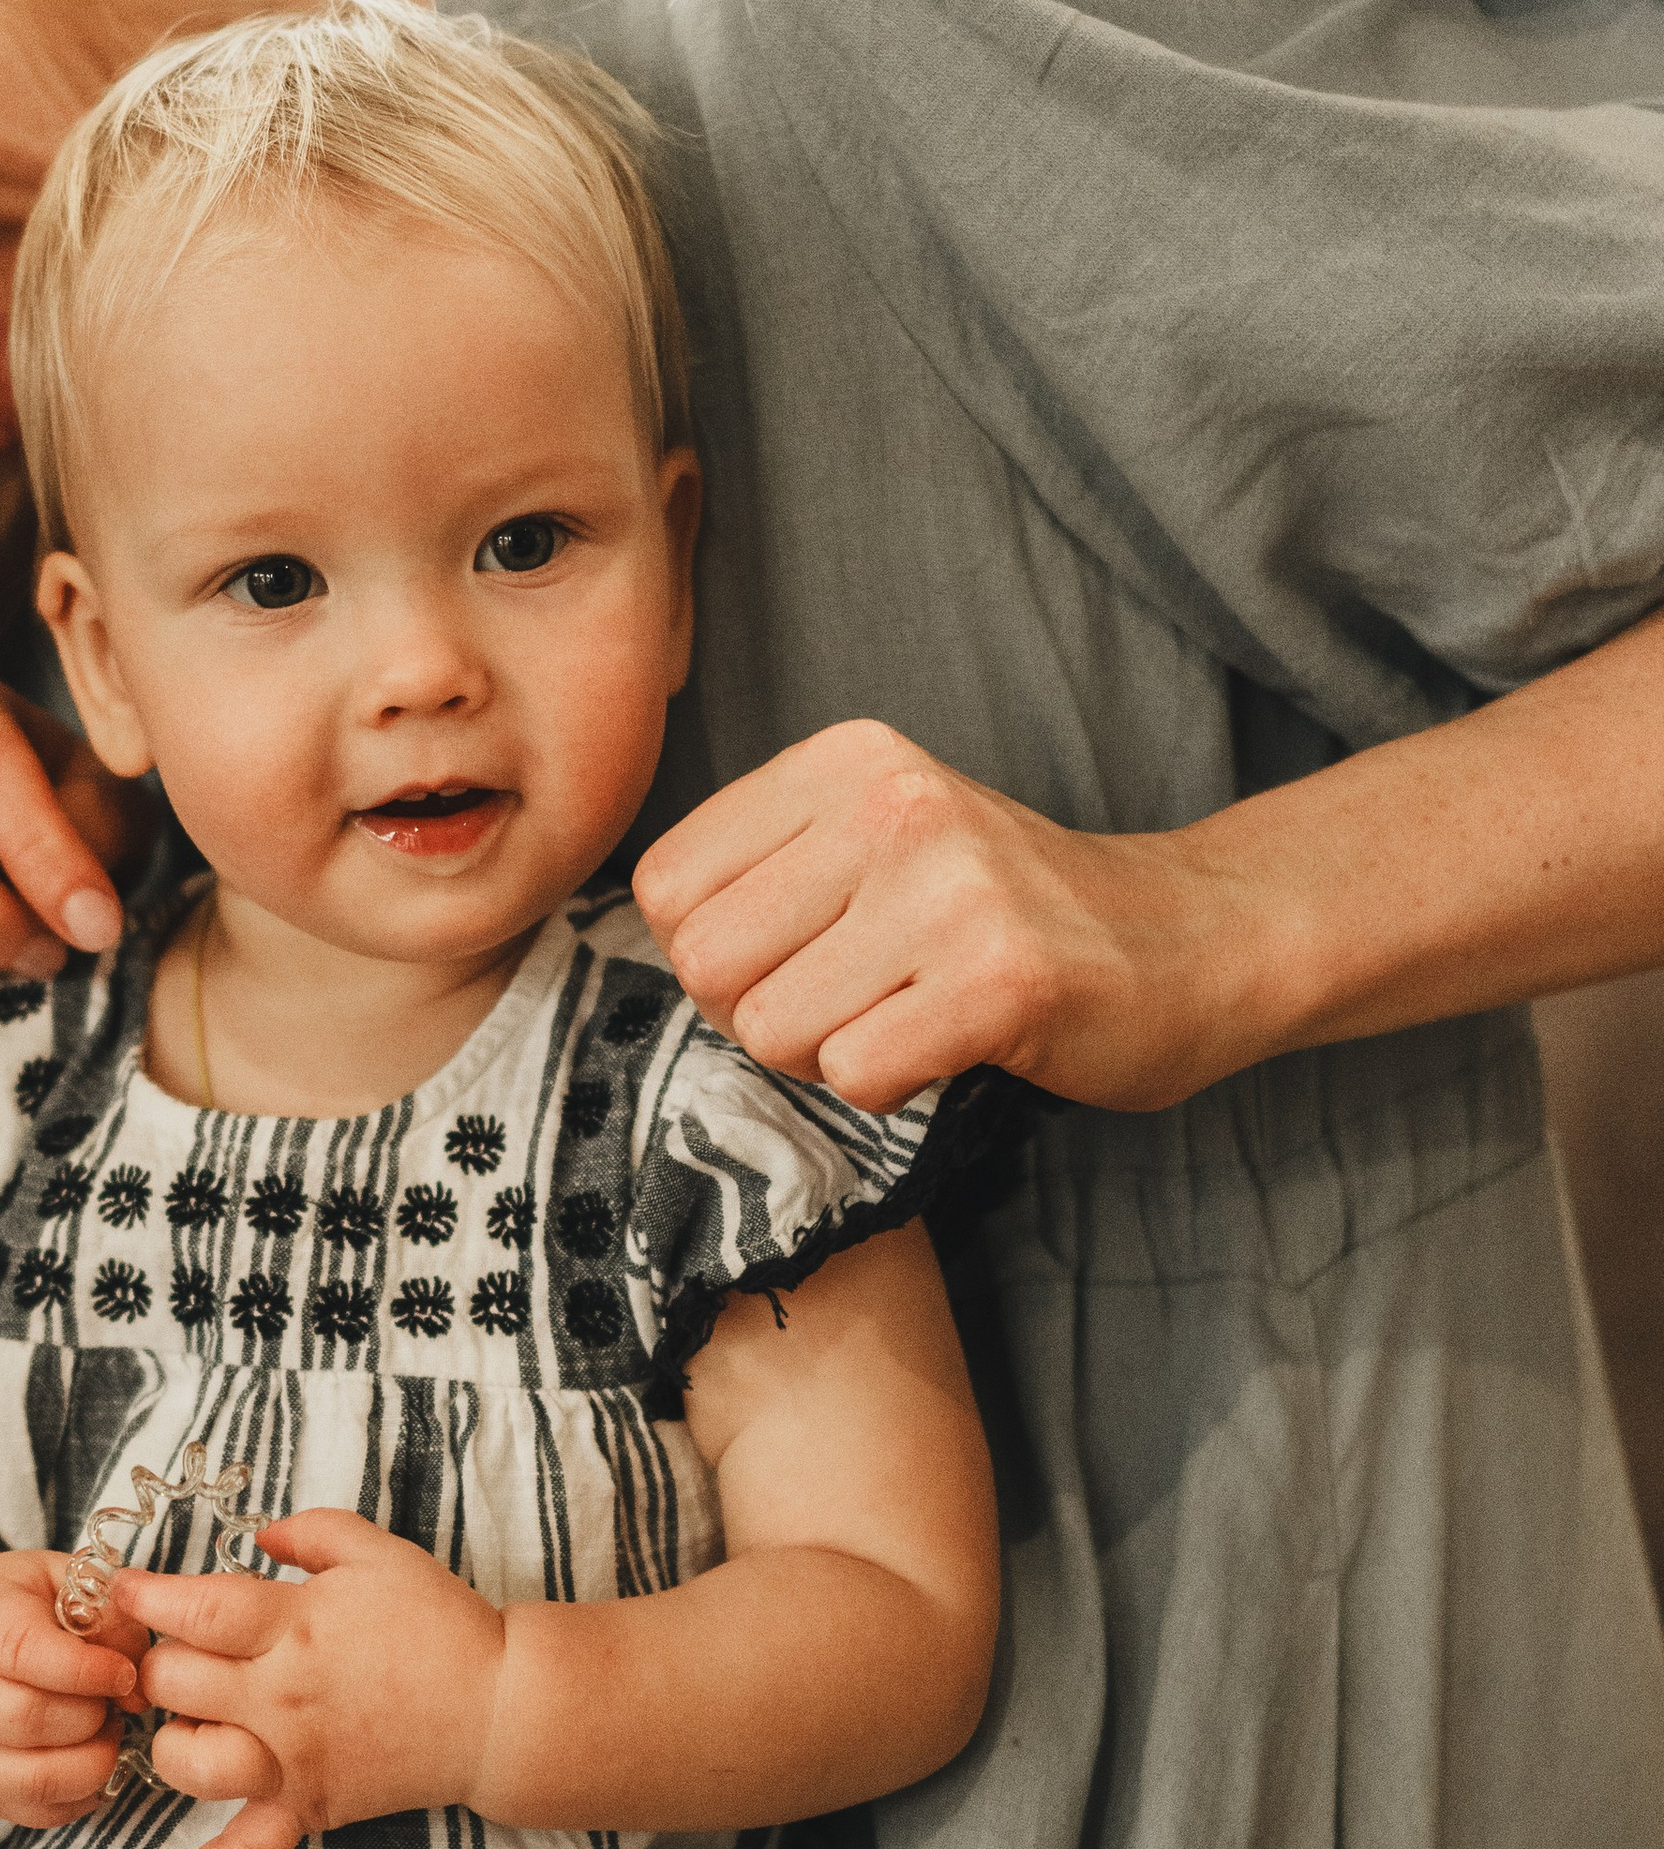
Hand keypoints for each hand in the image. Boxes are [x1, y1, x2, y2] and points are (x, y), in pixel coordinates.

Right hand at [0, 1547, 148, 1829]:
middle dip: (91, 1716)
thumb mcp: (64, 1582)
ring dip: (90, 1763)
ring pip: (29, 1779)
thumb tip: (137, 1687)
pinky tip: (92, 1758)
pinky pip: (34, 1812)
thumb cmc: (23, 1608)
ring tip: (106, 1732)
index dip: (85, 1670)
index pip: (22, 1652)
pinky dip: (80, 1794)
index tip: (124, 1672)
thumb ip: (108, 1619)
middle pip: (24, 1720)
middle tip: (114, 1702)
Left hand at [115, 1515, 506, 1848]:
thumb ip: (309, 1532)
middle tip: (179, 1654)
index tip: (121, 1588)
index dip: (146, 1598)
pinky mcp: (309, 1809)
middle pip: (172, 1687)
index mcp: (293, 1628)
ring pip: (187, 1766)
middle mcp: (280, 1700)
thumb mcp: (377, 1553)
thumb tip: (258, 1537)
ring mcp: (291, 1762)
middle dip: (157, 1665)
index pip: (194, 1613)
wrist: (498, 1708)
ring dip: (173, 1741)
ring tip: (198, 1722)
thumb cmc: (440, 1624)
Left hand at [635, 720, 1260, 1114]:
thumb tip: (658, 939)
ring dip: (828, 1056)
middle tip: (851, 1003)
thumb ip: (767, 866)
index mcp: (846, 760)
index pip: (667, 887)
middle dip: (758, 1014)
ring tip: (909, 1015)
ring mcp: (950, 888)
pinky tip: (948, 1046)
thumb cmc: (1006, 914)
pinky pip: (855, 1073)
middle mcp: (894, 803)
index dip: (713, 954)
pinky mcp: (998, 980)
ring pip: (772, 1029)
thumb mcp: (878, 838)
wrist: (1189, 940)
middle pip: (706, 963)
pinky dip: (886, 1088)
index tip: (801, 955)